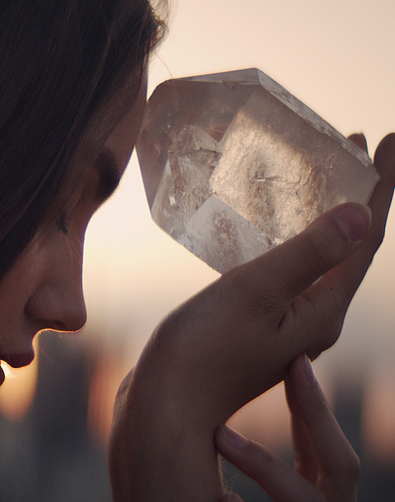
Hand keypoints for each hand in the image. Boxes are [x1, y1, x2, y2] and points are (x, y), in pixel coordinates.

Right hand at [109, 134, 394, 501]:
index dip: (383, 189)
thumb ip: (308, 255)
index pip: (366, 240)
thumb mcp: (255, 294)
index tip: (392, 142)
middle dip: (360, 196)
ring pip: (321, 258)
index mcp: (323, 310)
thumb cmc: (203, 351)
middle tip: (355, 148)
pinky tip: (277, 228)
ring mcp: (288, 322)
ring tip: (323, 177)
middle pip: (350, 247)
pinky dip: (295, 237)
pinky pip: (293, 270)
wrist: (169, 400)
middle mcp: (315, 317)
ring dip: (327, 214)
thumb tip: (361, 214)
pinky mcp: (261, 322)